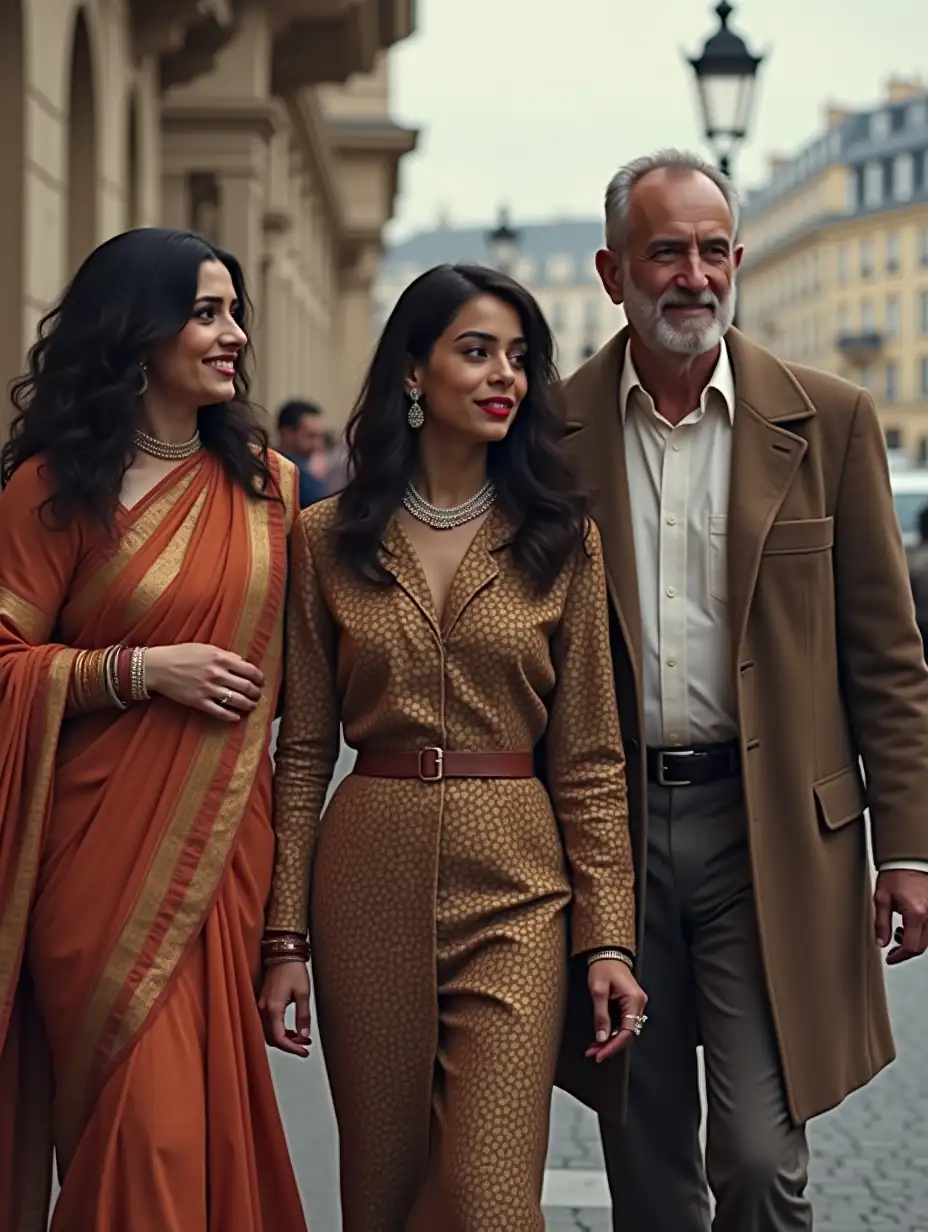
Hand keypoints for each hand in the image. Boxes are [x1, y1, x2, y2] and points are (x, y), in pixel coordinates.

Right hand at [144, 643, 263, 722]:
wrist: (159, 667)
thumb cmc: (182, 654)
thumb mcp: (205, 648)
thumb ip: (226, 654)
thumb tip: (242, 661)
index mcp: (220, 658)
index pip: (249, 670)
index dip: (259, 677)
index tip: (261, 681)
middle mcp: (217, 674)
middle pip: (246, 687)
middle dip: (256, 693)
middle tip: (258, 696)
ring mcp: (208, 689)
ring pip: (237, 701)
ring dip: (248, 705)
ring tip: (251, 706)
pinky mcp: (199, 702)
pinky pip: (220, 712)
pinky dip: (231, 716)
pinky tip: (236, 717)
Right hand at [258, 960, 312, 1057]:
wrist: (283, 953)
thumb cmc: (293, 969)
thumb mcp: (303, 993)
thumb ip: (303, 1016)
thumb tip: (304, 1036)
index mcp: (273, 1008)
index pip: (279, 1038)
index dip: (292, 1048)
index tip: (304, 1051)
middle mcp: (263, 1009)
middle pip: (272, 1038)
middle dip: (289, 1045)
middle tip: (305, 1046)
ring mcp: (261, 1006)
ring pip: (269, 1032)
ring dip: (284, 1039)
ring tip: (302, 1038)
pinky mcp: (262, 1002)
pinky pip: (268, 1024)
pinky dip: (279, 1030)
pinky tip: (292, 1030)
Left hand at [584, 958, 647, 1064]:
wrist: (607, 953)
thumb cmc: (603, 967)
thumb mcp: (598, 991)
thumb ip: (601, 1016)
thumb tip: (601, 1038)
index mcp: (634, 1000)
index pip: (627, 1031)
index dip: (613, 1045)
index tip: (600, 1054)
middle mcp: (638, 1004)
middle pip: (626, 1033)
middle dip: (609, 1045)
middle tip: (593, 1054)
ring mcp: (635, 1005)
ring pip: (623, 1030)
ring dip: (609, 1040)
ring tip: (593, 1048)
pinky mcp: (629, 1004)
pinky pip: (622, 1023)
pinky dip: (610, 1031)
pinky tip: (599, 1038)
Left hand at [874, 869, 927, 964]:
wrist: (908, 858)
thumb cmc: (896, 873)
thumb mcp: (882, 898)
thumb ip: (881, 923)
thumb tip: (881, 942)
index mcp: (917, 913)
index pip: (911, 946)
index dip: (899, 957)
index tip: (890, 958)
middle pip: (922, 946)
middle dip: (906, 951)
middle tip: (893, 949)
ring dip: (914, 941)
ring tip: (899, 933)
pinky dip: (922, 932)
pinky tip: (911, 925)